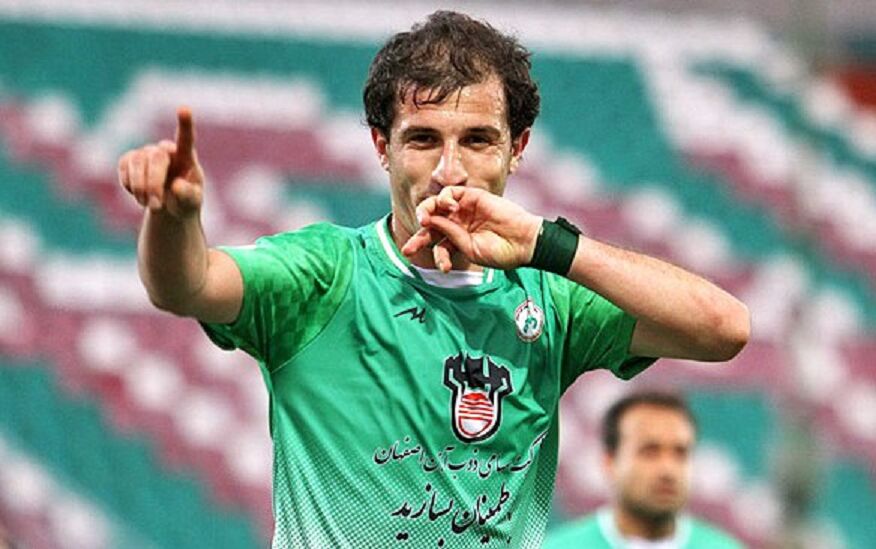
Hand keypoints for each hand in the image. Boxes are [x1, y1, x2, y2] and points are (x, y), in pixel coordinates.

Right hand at [118, 107, 203, 216]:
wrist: (168, 207)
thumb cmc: (185, 202)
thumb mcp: (191, 204)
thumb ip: (188, 196)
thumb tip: (177, 185)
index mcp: (186, 157)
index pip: (186, 138)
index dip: (185, 124)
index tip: (184, 109)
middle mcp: (165, 150)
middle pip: (155, 158)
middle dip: (153, 184)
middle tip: (156, 206)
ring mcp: (146, 153)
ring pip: (136, 161)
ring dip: (139, 187)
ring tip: (147, 205)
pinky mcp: (129, 160)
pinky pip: (123, 166)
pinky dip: (129, 184)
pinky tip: (138, 195)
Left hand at [402, 186, 542, 271]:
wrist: (523, 242)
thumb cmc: (500, 251)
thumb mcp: (470, 249)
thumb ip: (451, 236)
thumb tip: (431, 221)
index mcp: (455, 240)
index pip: (432, 240)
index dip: (419, 245)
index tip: (408, 254)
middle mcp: (457, 223)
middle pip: (430, 223)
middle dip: (418, 233)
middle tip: (410, 242)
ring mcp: (464, 210)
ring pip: (435, 206)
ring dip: (426, 211)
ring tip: (426, 220)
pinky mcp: (472, 197)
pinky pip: (450, 193)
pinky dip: (444, 199)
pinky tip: (450, 208)